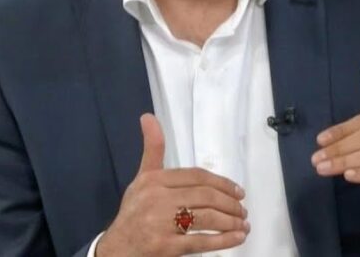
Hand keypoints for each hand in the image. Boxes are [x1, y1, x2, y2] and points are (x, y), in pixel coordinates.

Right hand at [96, 114, 249, 256]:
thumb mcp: (141, 179)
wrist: (116, 249)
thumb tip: (148, 116)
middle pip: (205, 196)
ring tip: (243, 225)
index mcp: (153, 180)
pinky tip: (237, 238)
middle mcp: (156, 199)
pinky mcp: (165, 247)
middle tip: (242, 210)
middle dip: (230, 204)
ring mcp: (160, 224)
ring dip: (231, 221)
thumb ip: (152, 150)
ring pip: (206, 218)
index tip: (239, 191)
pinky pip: (201, 242)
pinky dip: (223, 240)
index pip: (197, 176)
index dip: (222, 183)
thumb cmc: (133, 213)